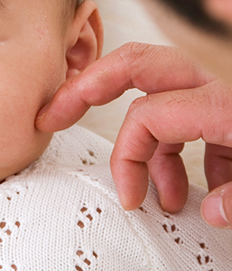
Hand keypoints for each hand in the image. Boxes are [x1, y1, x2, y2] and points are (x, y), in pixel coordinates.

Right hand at [35, 42, 231, 227]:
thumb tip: (208, 209)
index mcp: (223, 102)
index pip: (144, 116)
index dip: (126, 158)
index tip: (128, 198)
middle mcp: (219, 84)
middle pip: (134, 62)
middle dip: (86, 88)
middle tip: (55, 114)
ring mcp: (225, 89)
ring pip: (160, 91)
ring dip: (147, 140)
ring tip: (159, 195)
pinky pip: (191, 113)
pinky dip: (182, 145)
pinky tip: (200, 186)